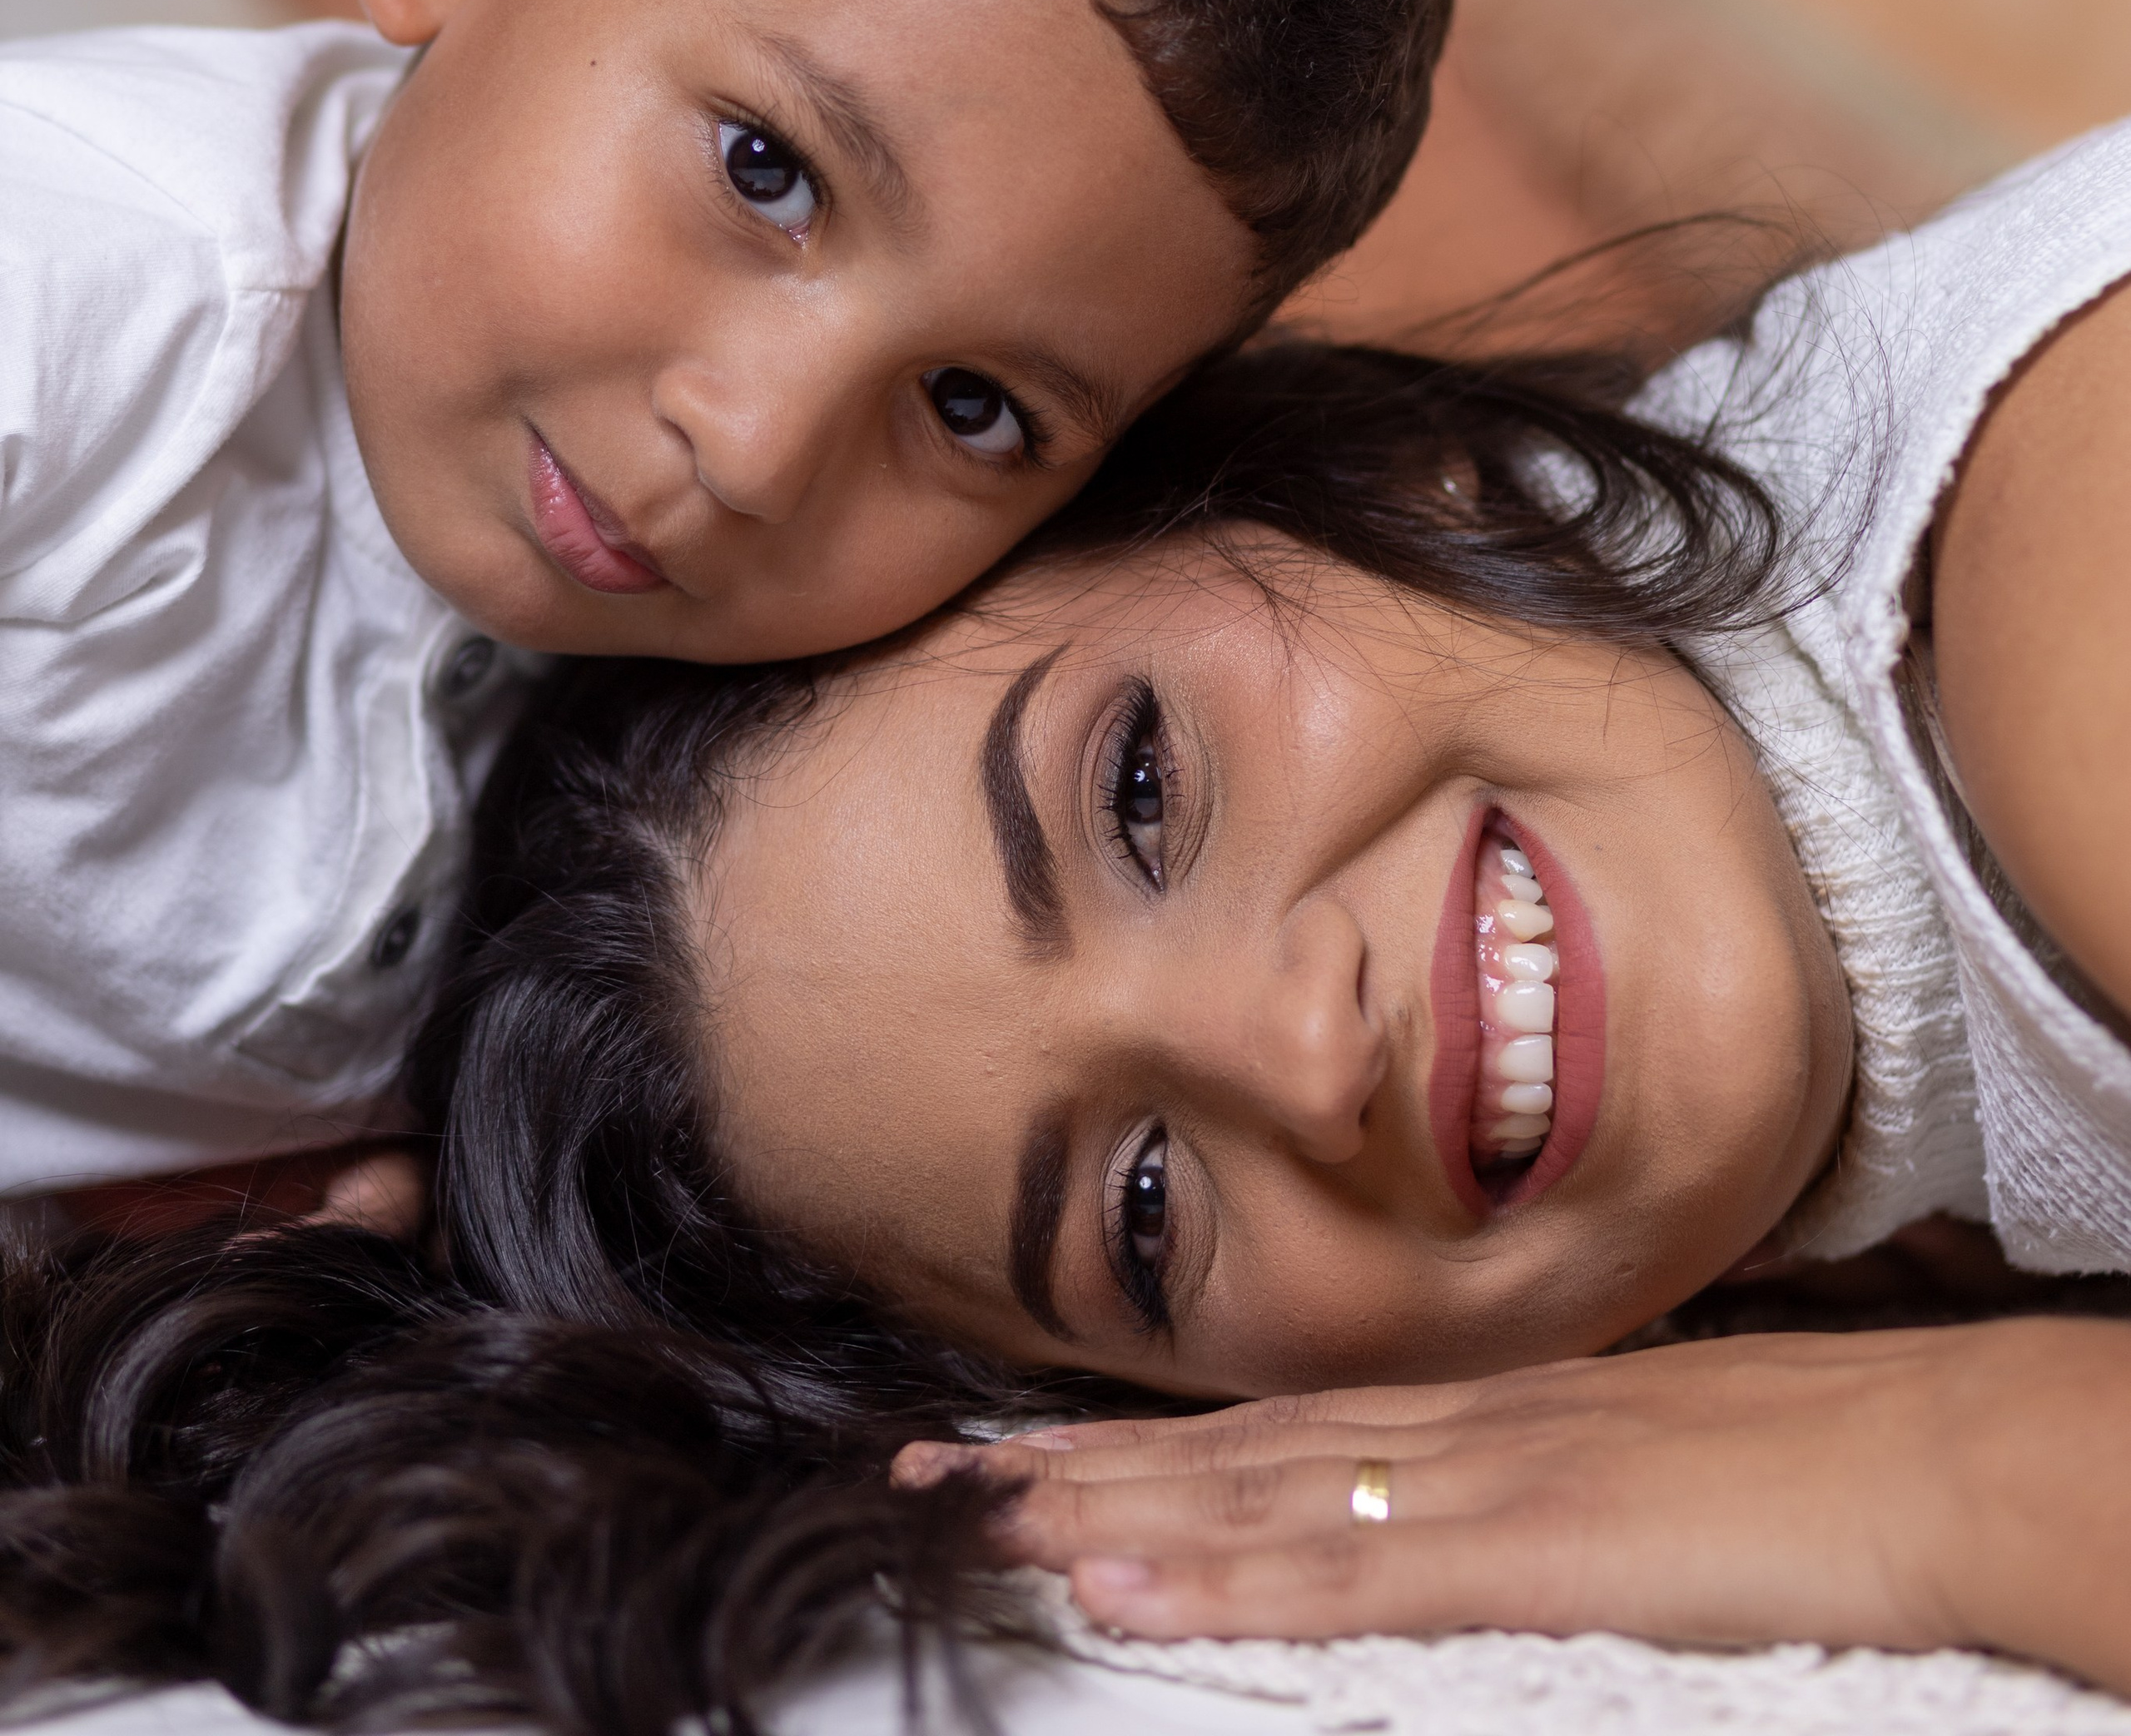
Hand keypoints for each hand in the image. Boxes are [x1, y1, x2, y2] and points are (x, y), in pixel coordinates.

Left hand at [898, 1323, 2130, 1689]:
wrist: (1924, 1455)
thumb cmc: (1808, 1468)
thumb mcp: (1634, 1467)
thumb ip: (1531, 1483)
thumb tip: (1444, 1508)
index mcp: (1481, 1413)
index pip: (1275, 1429)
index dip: (1142, 1442)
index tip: (1021, 1450)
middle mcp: (1455, 1429)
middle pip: (1232, 1451)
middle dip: (1075, 1467)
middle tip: (932, 1473)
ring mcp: (1484, 1479)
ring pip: (1258, 1499)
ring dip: (1112, 1514)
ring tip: (984, 1521)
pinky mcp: (1527, 1546)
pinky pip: (1348, 1570)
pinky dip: (1227, 1576)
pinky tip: (1136, 1582)